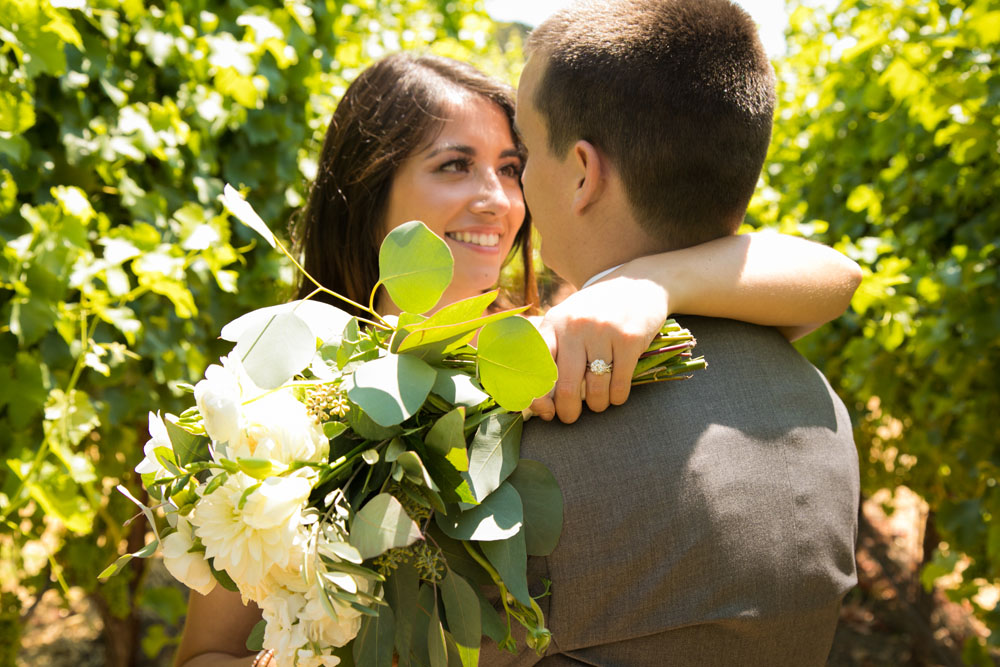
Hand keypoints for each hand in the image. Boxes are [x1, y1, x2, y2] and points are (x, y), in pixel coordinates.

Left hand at [528, 276, 667, 422]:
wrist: (639, 283)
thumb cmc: (597, 311)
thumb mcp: (568, 319)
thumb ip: (552, 350)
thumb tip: (538, 398)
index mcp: (554, 323)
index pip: (537, 367)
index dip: (538, 397)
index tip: (545, 411)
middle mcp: (576, 326)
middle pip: (565, 386)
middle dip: (567, 411)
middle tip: (570, 417)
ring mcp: (604, 332)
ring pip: (595, 389)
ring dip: (597, 405)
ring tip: (598, 403)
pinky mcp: (630, 339)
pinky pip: (619, 384)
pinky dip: (617, 397)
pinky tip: (616, 395)